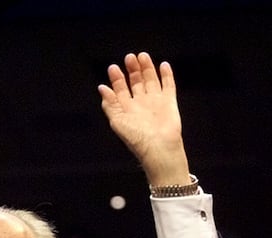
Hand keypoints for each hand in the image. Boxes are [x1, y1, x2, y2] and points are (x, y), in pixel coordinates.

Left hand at [98, 52, 189, 186]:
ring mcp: (155, 102)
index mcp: (127, 109)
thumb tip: (102, 88)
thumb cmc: (136, 138)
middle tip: (129, 57)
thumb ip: (110, 104)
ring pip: (150, 80)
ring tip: (142, 56)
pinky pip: (168, 85)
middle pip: (136, 82)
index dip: (116, 79)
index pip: (120, 90)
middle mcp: (140, 104)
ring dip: (146, 68)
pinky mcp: (169, 101)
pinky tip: (163, 65)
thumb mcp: (117, 121)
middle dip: (132, 69)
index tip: (113, 67)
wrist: (158, 147)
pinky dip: (166, 75)